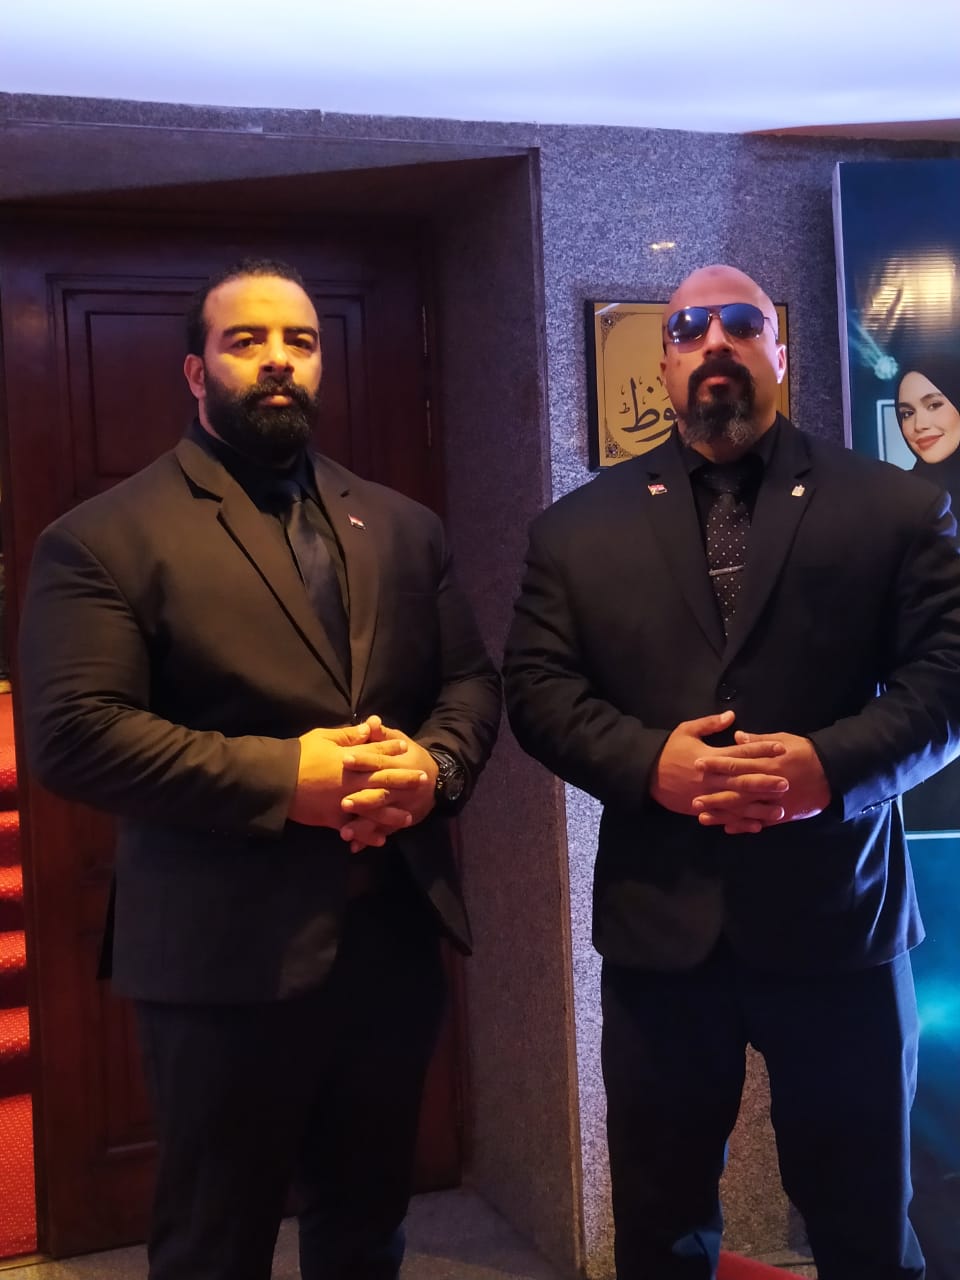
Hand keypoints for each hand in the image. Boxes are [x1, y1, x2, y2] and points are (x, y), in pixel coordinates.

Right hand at [286, 719, 414, 828]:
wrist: (277, 781)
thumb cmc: (300, 756)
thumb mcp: (323, 737)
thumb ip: (349, 735)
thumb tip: (370, 727)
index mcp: (350, 760)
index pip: (376, 753)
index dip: (391, 750)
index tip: (407, 748)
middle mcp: (352, 782)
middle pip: (383, 780)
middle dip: (404, 780)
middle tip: (423, 780)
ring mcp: (345, 802)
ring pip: (375, 810)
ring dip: (393, 814)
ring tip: (409, 817)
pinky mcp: (334, 819)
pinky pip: (355, 829)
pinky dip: (368, 835)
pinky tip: (381, 840)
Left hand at [340, 732, 439, 851]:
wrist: (439, 782)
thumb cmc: (412, 757)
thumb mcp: (402, 741)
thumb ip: (383, 734)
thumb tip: (370, 720)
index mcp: (402, 765)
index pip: (381, 762)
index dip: (364, 760)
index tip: (344, 759)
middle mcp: (403, 789)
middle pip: (382, 793)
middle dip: (363, 799)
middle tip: (343, 802)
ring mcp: (403, 808)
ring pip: (383, 817)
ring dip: (365, 825)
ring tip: (345, 831)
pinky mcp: (400, 821)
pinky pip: (385, 832)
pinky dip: (370, 839)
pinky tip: (355, 846)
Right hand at [650, 712, 786, 831]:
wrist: (646, 774)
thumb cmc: (669, 750)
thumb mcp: (686, 731)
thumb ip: (710, 724)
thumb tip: (732, 715)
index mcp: (710, 756)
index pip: (740, 752)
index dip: (761, 749)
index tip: (781, 748)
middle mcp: (711, 777)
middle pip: (742, 779)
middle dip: (765, 782)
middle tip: (786, 783)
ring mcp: (707, 795)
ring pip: (737, 803)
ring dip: (759, 808)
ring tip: (780, 811)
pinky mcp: (701, 809)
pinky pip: (724, 817)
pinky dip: (741, 823)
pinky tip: (757, 826)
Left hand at [693, 731, 830, 831]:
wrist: (833, 774)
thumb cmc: (806, 753)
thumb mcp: (784, 739)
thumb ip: (759, 741)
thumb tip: (737, 736)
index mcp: (767, 764)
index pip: (736, 764)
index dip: (716, 765)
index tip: (697, 765)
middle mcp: (768, 785)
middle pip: (736, 791)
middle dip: (714, 796)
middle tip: (693, 799)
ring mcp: (775, 803)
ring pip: (744, 810)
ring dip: (723, 815)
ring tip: (702, 817)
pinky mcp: (782, 815)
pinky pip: (759, 822)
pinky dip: (744, 826)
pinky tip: (727, 828)